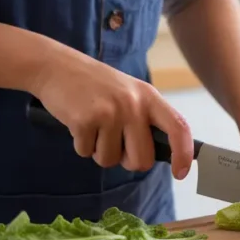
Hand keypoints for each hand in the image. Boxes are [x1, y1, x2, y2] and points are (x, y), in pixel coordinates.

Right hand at [30, 45, 194, 176]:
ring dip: (99, 151)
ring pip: (110, 160)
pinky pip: (86, 153)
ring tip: (93, 126)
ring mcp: (109, 112)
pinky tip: (78, 123)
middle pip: (141, 159)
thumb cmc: (95, 85)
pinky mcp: (85, 120)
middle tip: (114, 144)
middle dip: (127, 162)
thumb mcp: (129, 93)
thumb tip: (157, 155)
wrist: (56, 66)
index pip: (178, 128)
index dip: (183, 154)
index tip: (180, 173)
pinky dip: (81, 145)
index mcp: (149, 97)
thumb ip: (145, 119)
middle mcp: (133, 104)